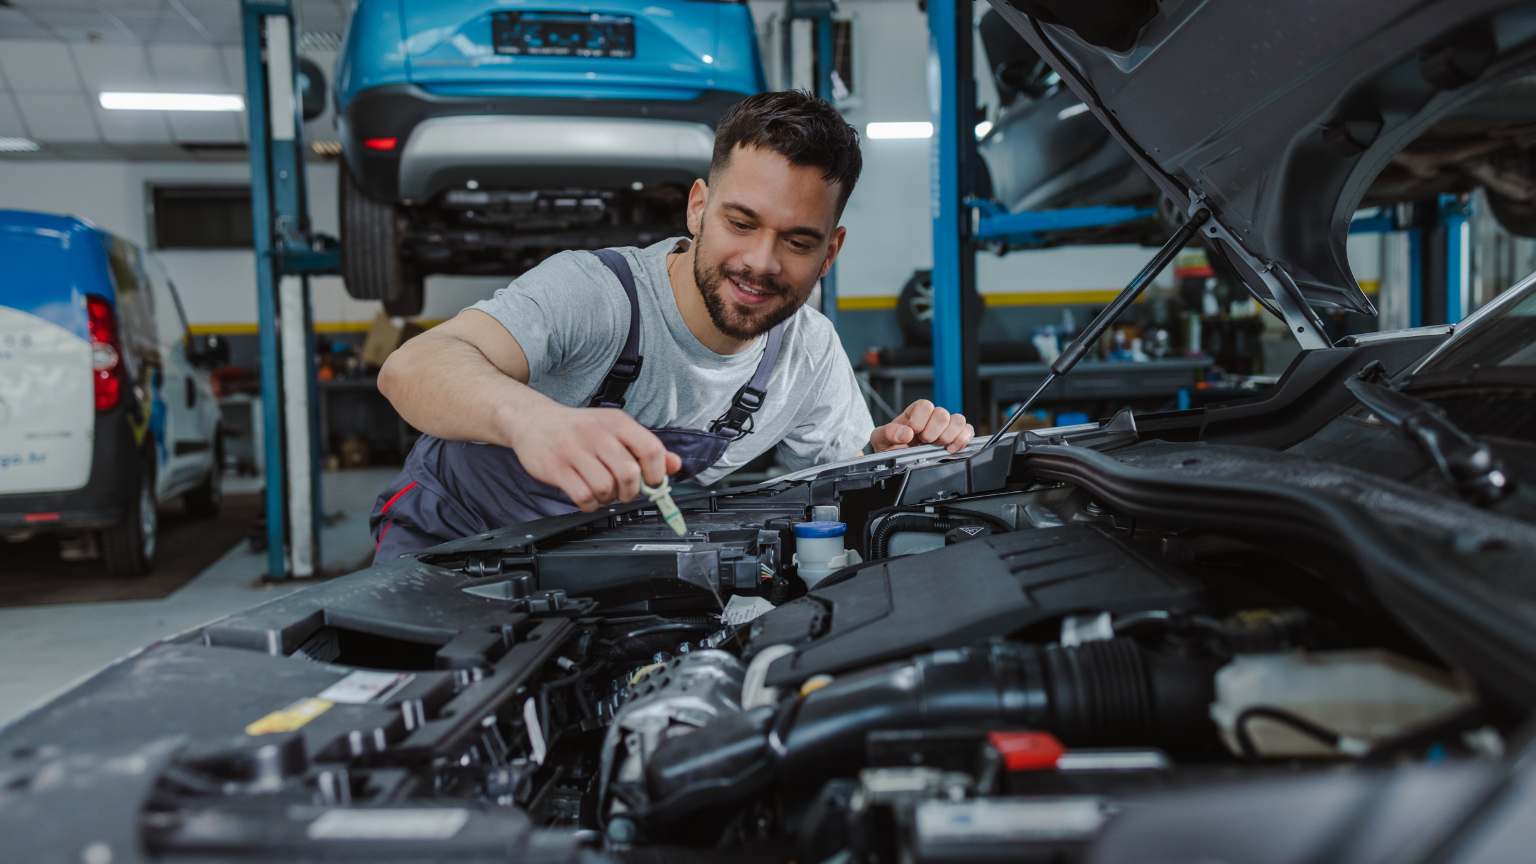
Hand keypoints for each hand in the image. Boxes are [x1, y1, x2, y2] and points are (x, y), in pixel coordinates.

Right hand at [509, 405, 681, 511]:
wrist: (533, 420)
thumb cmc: (578, 429)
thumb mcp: (614, 429)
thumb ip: (645, 447)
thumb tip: (675, 465)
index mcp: (617, 422)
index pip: (651, 449)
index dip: (657, 473)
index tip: (652, 483)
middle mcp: (597, 434)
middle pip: (629, 473)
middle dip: (631, 491)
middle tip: (623, 491)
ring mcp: (575, 451)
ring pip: (606, 487)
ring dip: (608, 498)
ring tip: (602, 492)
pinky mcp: (557, 468)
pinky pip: (583, 496)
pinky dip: (590, 504)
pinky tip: (587, 497)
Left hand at [870, 399, 973, 453]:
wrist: (895, 461)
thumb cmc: (890, 446)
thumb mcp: (880, 438)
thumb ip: (888, 433)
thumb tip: (905, 433)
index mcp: (914, 413)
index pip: (925, 405)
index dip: (920, 419)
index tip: (913, 432)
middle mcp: (931, 418)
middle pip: (943, 414)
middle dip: (933, 432)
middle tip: (924, 441)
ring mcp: (945, 427)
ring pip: (959, 420)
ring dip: (948, 436)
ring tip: (937, 446)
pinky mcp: (956, 437)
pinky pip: (968, 432)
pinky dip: (962, 440)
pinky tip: (950, 449)